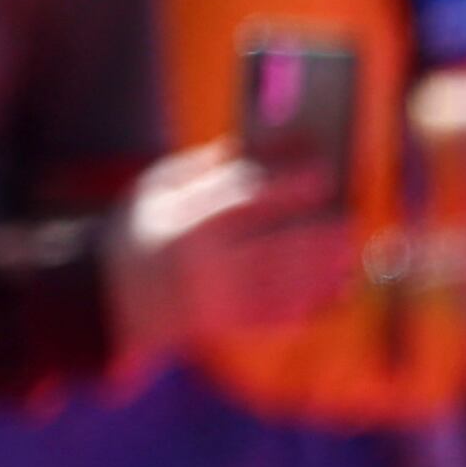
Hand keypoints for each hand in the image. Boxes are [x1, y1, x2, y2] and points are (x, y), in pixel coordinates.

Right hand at [115, 150, 364, 356]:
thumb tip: (276, 139)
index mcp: (186, 222)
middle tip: (350, 217)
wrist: (115, 294)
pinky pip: (283, 315)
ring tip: (349, 249)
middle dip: (319, 232)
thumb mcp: (164, 186)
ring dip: (326, 268)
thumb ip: (216, 165)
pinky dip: (315, 301)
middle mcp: (205, 266)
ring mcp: (219, 302)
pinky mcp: (231, 327)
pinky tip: (338, 285)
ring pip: (287, 284)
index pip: (247, 198)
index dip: (290, 183)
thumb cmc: (147, 226)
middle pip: (277, 246)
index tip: (323, 169)